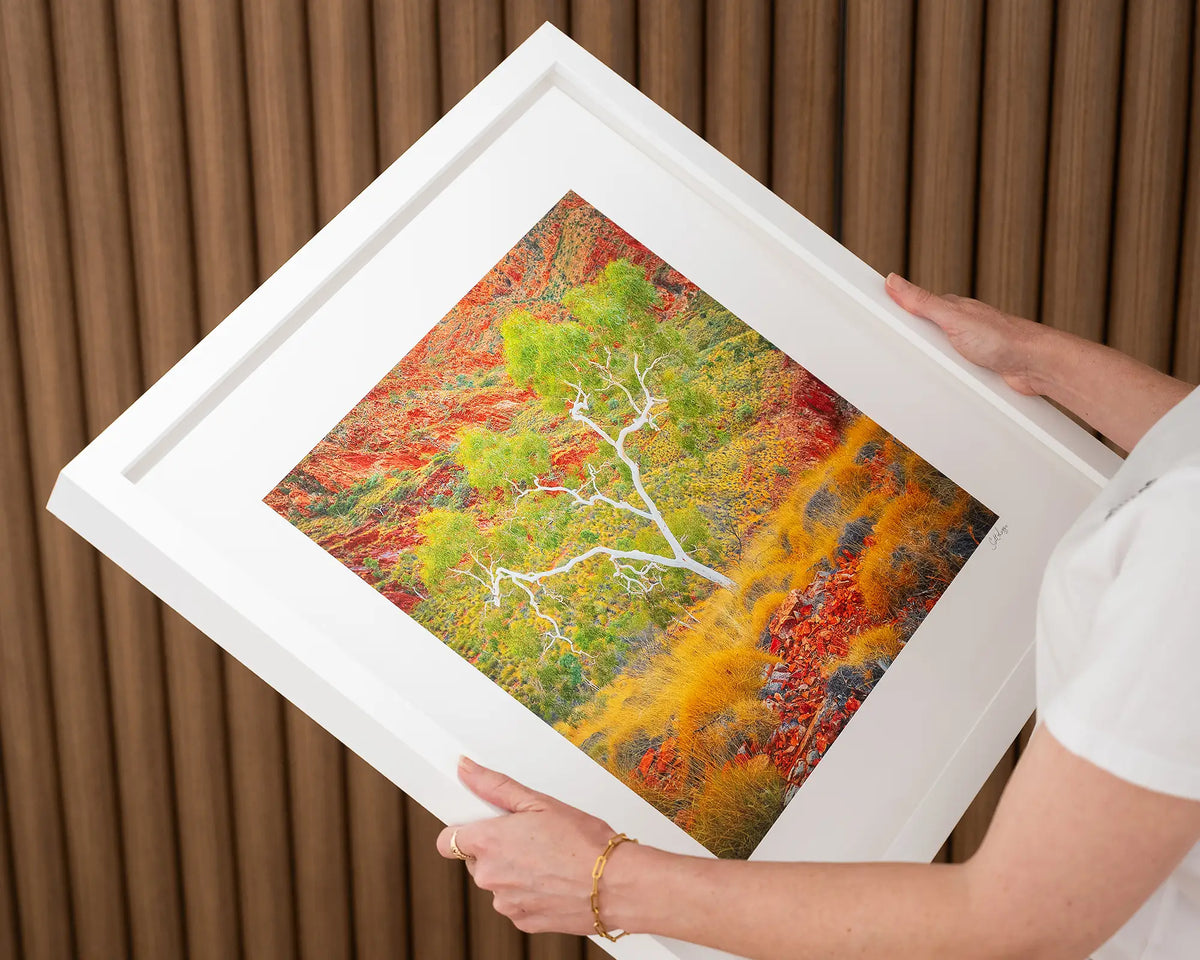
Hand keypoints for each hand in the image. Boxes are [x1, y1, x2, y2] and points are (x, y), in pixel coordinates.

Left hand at [436, 756, 621, 934]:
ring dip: (514, 873)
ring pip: (498, 883)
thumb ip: (495, 786)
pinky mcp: (524, 921)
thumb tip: (466, 769)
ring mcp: (506, 903)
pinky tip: (554, 880)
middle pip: (476, 861)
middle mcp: (489, 876)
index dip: (463, 831)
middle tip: (530, 838)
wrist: (616, 885)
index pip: (447, 841)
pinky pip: (516, 903)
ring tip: (549, 860)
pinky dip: (530, 893)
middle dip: (497, 849)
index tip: (480, 825)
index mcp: (488, 842)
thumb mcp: (539, 801)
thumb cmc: (584, 841)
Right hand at [884, 272, 1047, 395]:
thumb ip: (922, 301)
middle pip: (917, 337)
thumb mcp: (953, 317)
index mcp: (947, 310)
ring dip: (925, 367)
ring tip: (911, 372)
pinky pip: (946, 376)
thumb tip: (893, 280)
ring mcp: (962, 350)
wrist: (1033, 366)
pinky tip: (937, 384)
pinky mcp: (971, 370)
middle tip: (885, 351)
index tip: (868, 317)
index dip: (891, 313)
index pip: (910, 309)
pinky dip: (941, 380)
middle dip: (903, 345)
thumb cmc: (1002, 337)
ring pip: (931, 359)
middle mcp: (954, 328)